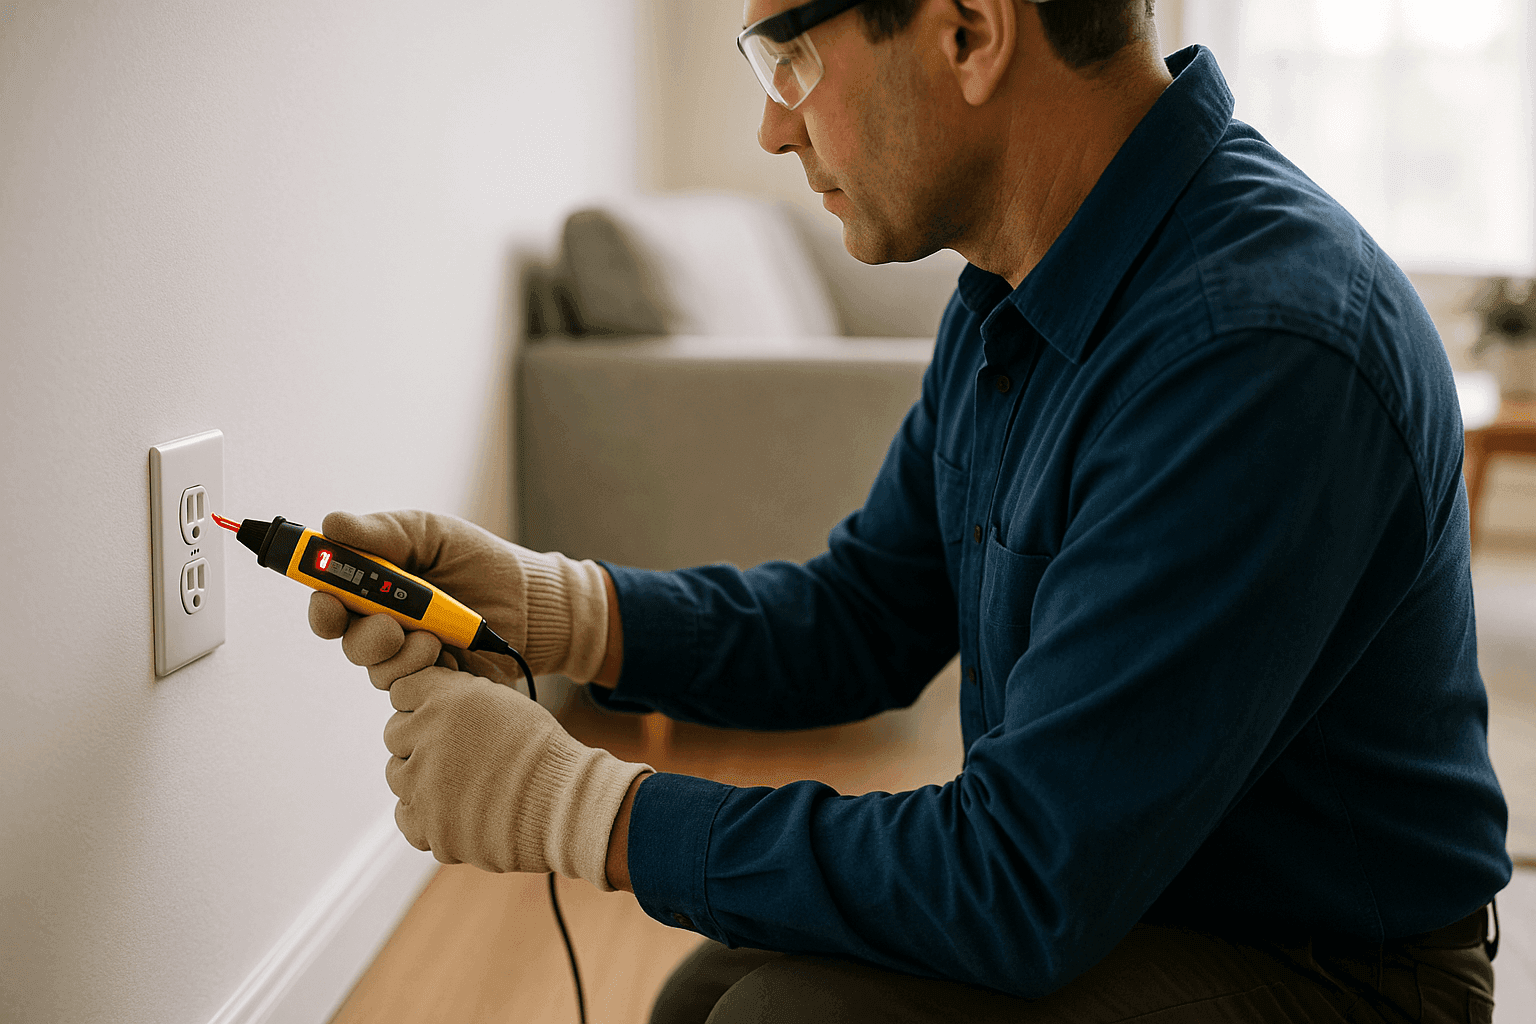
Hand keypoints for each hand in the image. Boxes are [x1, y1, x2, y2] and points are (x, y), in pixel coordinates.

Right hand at [306, 510, 609, 683]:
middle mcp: (385, 627)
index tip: (328, 603)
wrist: (530, 598)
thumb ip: (383, 533)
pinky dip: (429, 673)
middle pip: (348, 644)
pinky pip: (415, 691)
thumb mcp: (430, 534)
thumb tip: (331, 525)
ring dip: (402, 655)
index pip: (329, 605)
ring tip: (436, 638)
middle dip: (364, 636)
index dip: (321, 608)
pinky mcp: (436, 684)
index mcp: (373, 589)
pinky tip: (453, 657)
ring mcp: (410, 659)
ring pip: (378, 672)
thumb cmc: (477, 561)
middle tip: (390, 626)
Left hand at [372, 630, 650, 885]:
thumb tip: (420, 701)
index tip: (441, 717)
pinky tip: (457, 810)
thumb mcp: (500, 701)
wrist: (565, 804)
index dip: (421, 703)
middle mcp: (427, 736)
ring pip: (398, 776)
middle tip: (456, 753)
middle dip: (419, 741)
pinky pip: (406, 817)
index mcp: (446, 698)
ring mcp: (424, 785)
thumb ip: (455, 695)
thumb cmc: (540, 751)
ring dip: (422, 778)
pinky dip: (426, 816)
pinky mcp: (429, 827)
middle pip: (395, 734)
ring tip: (462, 784)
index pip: (402, 691)